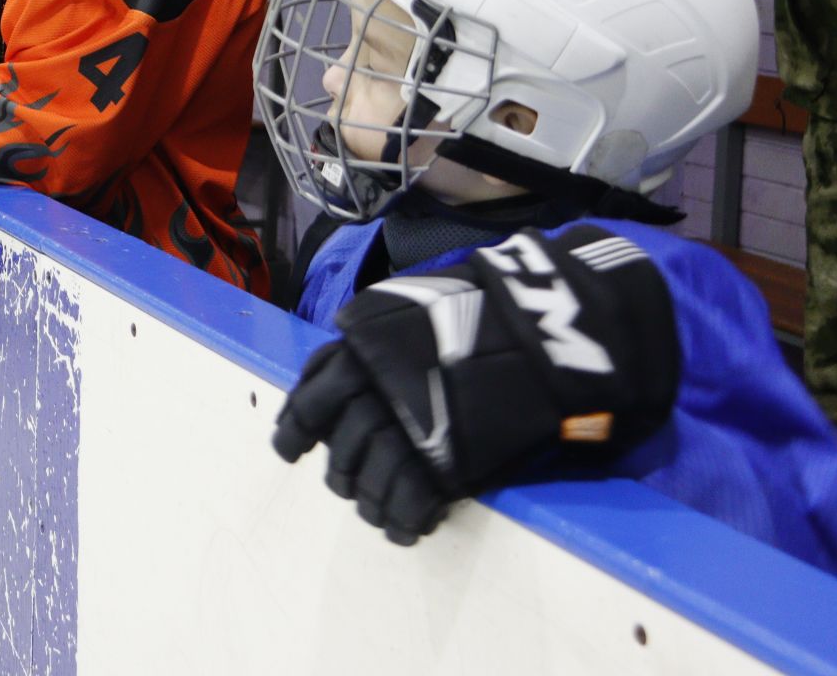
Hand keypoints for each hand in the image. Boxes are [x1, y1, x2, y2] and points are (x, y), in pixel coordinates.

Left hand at [272, 225, 680, 543]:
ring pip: (372, 479)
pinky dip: (405, 521)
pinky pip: (411, 503)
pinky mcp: (447, 459)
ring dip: (372, 502)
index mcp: (362, 344)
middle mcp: (375, 383)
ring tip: (381, 512)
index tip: (289, 450)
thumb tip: (345, 378)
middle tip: (347, 485)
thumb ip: (378, 342)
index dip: (295, 428)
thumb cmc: (483, 309)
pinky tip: (411, 527)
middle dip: (343, 472)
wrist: (546, 325)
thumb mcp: (413, 309)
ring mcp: (410, 423)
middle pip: (343, 445)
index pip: (310, 394)